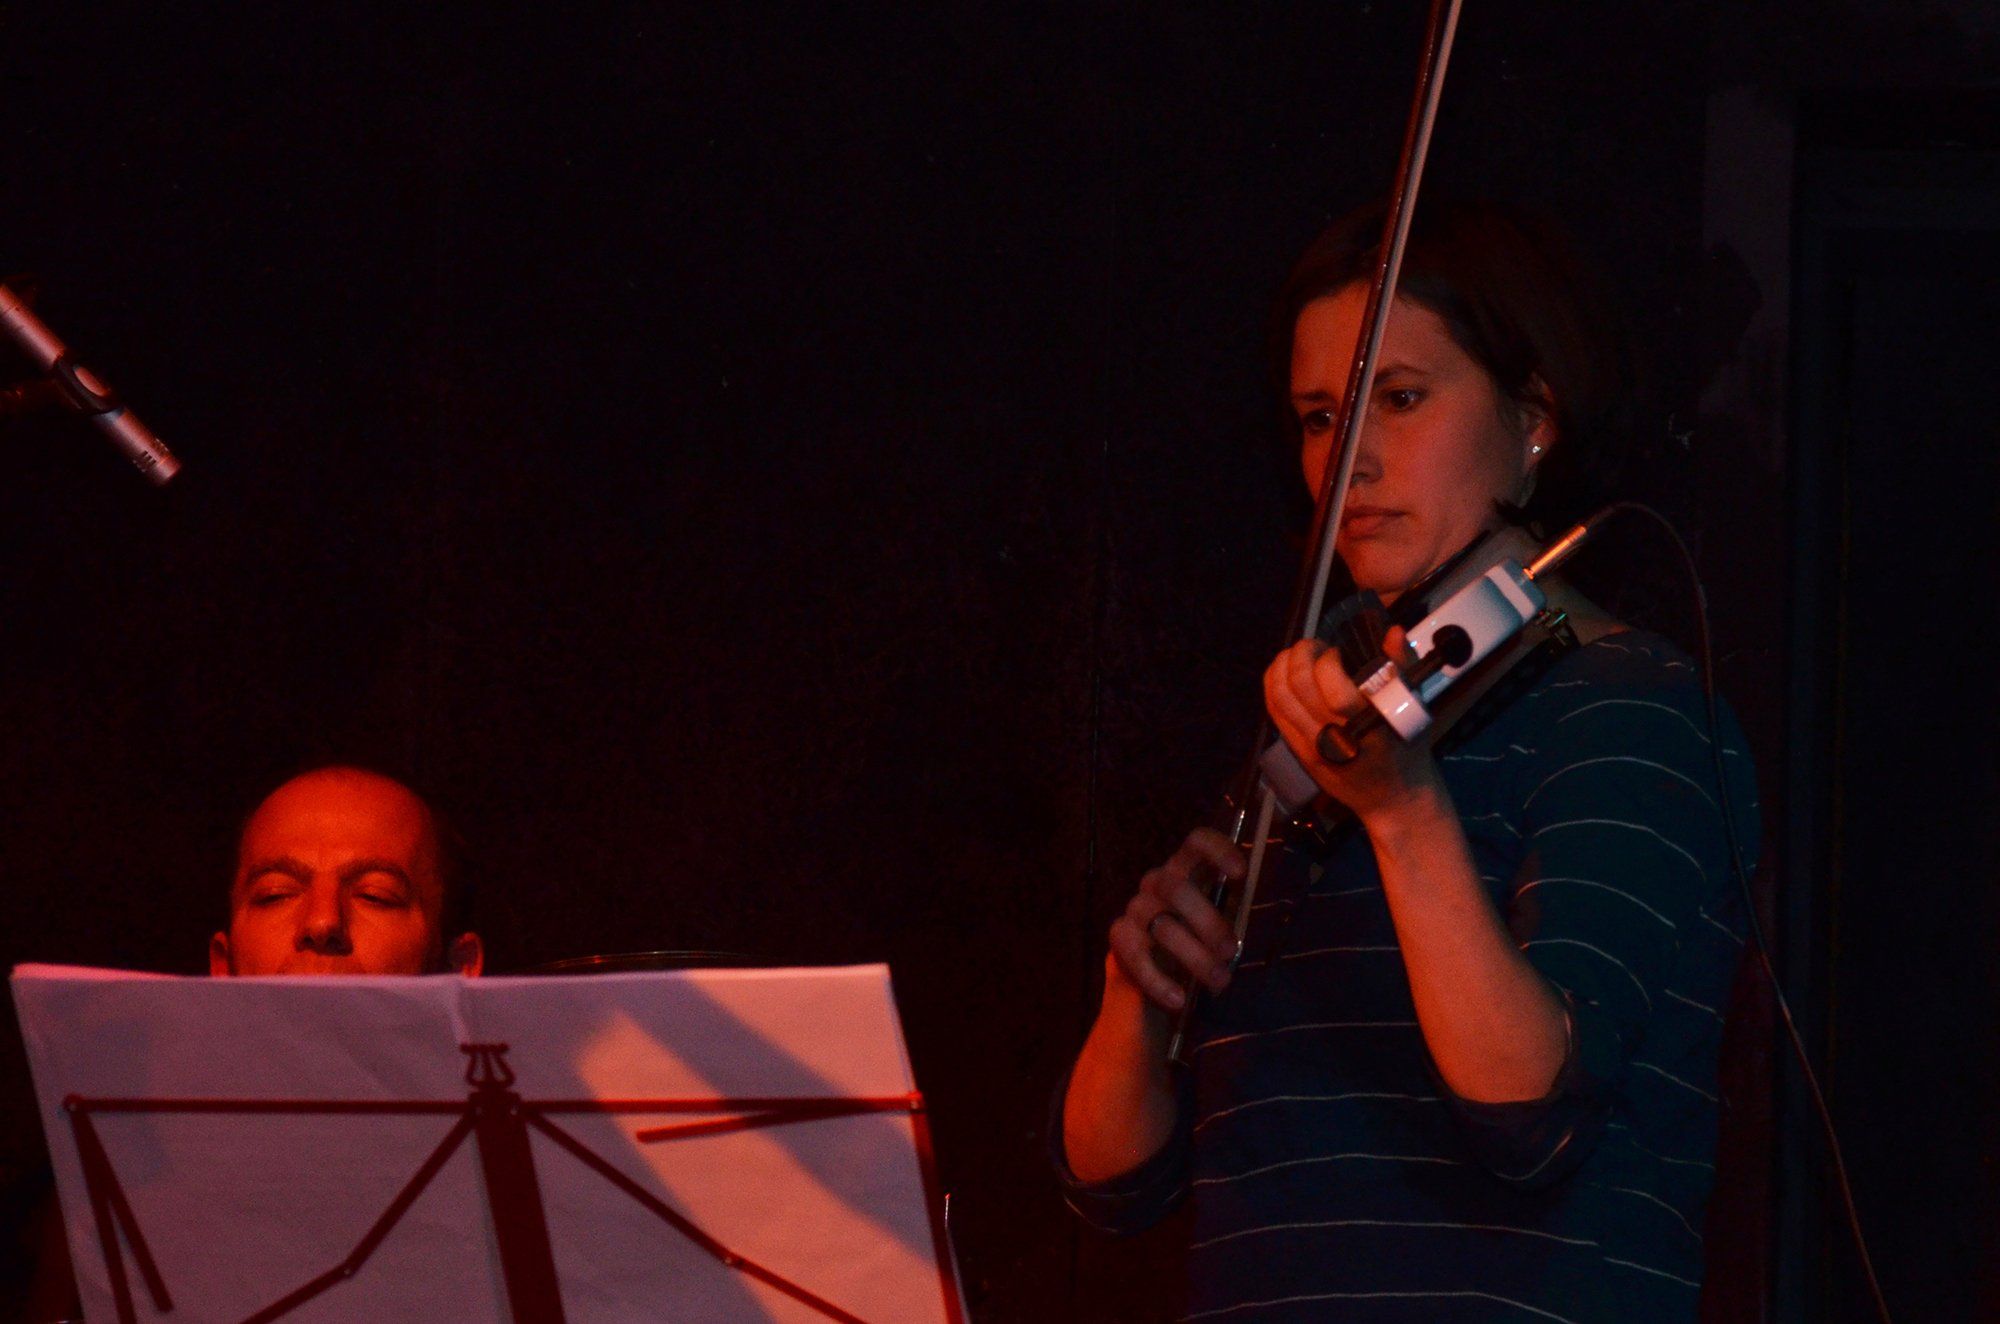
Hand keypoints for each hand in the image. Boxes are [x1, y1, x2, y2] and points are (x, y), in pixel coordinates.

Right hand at [1108, 828, 1245, 1010]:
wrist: (1159, 978)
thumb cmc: (1199, 942)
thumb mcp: (1219, 926)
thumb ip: (1232, 916)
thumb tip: (1254, 926)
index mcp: (1186, 870)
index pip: (1196, 842)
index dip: (1217, 850)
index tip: (1240, 874)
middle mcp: (1157, 883)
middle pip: (1175, 887)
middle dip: (1207, 921)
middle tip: (1230, 951)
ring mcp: (1136, 909)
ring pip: (1162, 925)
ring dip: (1194, 956)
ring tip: (1219, 982)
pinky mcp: (1120, 938)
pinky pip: (1137, 956)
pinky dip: (1159, 981)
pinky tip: (1179, 999)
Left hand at [1263, 626, 1444, 822]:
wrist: (1393, 799)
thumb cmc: (1408, 751)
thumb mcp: (1413, 709)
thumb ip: (1402, 668)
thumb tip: (1392, 631)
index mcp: (1366, 727)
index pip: (1333, 688)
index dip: (1328, 660)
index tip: (1337, 652)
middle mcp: (1334, 738)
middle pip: (1298, 686)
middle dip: (1300, 654)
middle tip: (1312, 646)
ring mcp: (1312, 747)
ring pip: (1280, 698)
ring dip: (1281, 666)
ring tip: (1295, 655)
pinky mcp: (1299, 753)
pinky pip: (1275, 714)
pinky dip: (1273, 687)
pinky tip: (1283, 673)